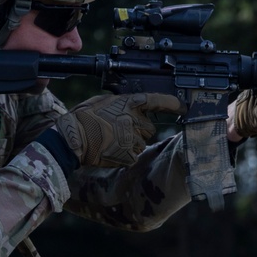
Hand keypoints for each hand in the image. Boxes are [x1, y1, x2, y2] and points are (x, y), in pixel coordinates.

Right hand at [55, 92, 184, 166]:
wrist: (73, 139)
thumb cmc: (84, 118)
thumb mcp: (103, 101)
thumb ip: (121, 103)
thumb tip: (129, 106)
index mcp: (130, 104)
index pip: (157, 101)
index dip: (173, 104)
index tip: (183, 106)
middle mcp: (136, 121)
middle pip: (149, 128)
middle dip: (138, 129)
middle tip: (118, 129)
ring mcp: (134, 140)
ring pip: (141, 143)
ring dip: (130, 143)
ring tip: (110, 140)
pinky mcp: (130, 156)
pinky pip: (133, 155)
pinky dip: (125, 155)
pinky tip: (110, 149)